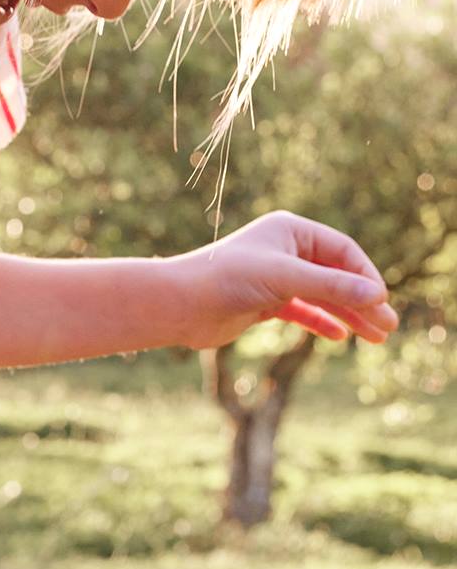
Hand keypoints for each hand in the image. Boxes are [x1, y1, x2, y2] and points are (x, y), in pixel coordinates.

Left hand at [168, 210, 399, 352]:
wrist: (179, 304)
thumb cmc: (226, 279)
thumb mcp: (284, 278)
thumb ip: (331, 287)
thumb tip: (377, 296)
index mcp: (291, 230)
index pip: (343, 251)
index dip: (365, 277)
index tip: (380, 304)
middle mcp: (285, 250)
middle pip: (336, 274)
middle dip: (363, 300)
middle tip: (390, 327)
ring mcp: (275, 276)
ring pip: (323, 295)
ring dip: (349, 315)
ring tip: (376, 338)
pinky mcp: (264, 301)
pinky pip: (303, 310)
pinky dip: (322, 322)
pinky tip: (340, 337)